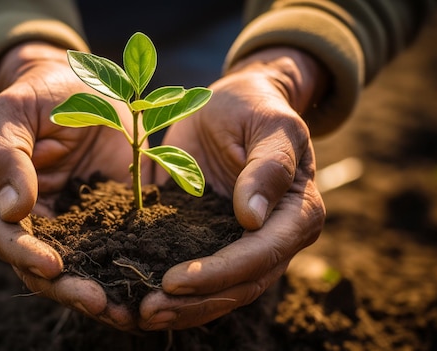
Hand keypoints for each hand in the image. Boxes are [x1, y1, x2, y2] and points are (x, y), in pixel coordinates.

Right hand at [0, 42, 148, 330]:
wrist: (83, 85)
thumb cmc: (41, 93)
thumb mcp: (15, 112)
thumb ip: (5, 155)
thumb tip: (10, 210)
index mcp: (2, 199)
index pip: (7, 238)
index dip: (26, 256)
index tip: (54, 267)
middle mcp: (37, 222)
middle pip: (44, 271)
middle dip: (70, 290)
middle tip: (101, 303)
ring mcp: (76, 226)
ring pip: (83, 272)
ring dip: (103, 294)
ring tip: (129, 312)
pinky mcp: (110, 222)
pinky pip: (117, 254)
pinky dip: (130, 274)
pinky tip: (151, 289)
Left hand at [139, 47, 327, 329]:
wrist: (236, 103)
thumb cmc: (256, 107)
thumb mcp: (270, 125)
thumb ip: (268, 167)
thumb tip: (253, 218)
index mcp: (296, 213)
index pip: (261, 254)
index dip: (219, 273)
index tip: (174, 281)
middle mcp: (275, 238)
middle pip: (241, 285)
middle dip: (195, 303)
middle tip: (148, 311)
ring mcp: (244, 245)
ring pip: (220, 292)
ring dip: (183, 308)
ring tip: (140, 315)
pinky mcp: (215, 241)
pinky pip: (199, 276)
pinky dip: (174, 293)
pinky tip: (140, 300)